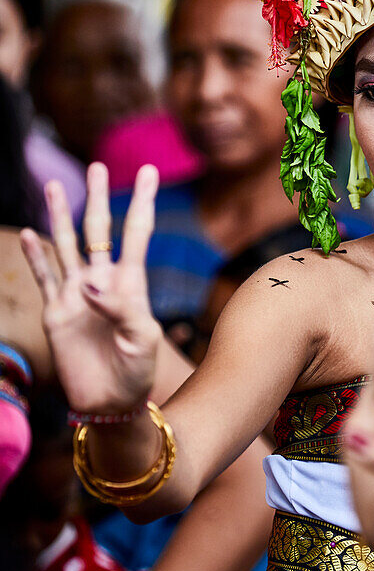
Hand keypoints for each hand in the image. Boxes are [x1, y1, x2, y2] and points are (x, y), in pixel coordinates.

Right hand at [21, 163, 160, 415]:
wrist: (111, 404)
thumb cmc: (137, 372)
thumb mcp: (142, 339)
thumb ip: (120, 308)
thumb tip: (88, 283)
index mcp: (132, 283)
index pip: (137, 233)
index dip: (141, 201)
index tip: (147, 171)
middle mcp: (103, 282)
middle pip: (99, 230)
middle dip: (98, 198)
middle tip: (97, 166)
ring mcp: (77, 295)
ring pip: (68, 246)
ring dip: (61, 217)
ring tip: (56, 187)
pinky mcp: (56, 312)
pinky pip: (44, 277)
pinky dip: (35, 255)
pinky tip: (29, 233)